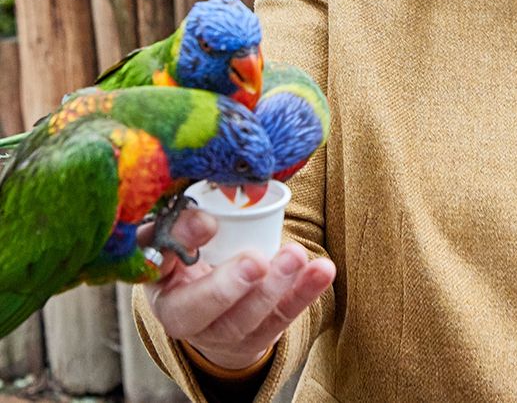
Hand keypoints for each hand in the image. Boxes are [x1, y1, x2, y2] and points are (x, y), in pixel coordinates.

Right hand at [140, 209, 335, 369]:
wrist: (215, 307)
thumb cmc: (198, 257)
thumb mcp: (184, 236)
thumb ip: (186, 221)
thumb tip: (205, 217)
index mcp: (157, 282)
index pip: (157, 265)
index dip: (179, 243)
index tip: (208, 222)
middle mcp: (181, 315)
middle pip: (195, 310)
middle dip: (227, 286)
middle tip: (255, 261)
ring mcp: (219, 333)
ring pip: (242, 320)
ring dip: (273, 288)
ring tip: (295, 256)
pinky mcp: (256, 337)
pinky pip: (281, 318)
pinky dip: (304, 293)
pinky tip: (322, 271)